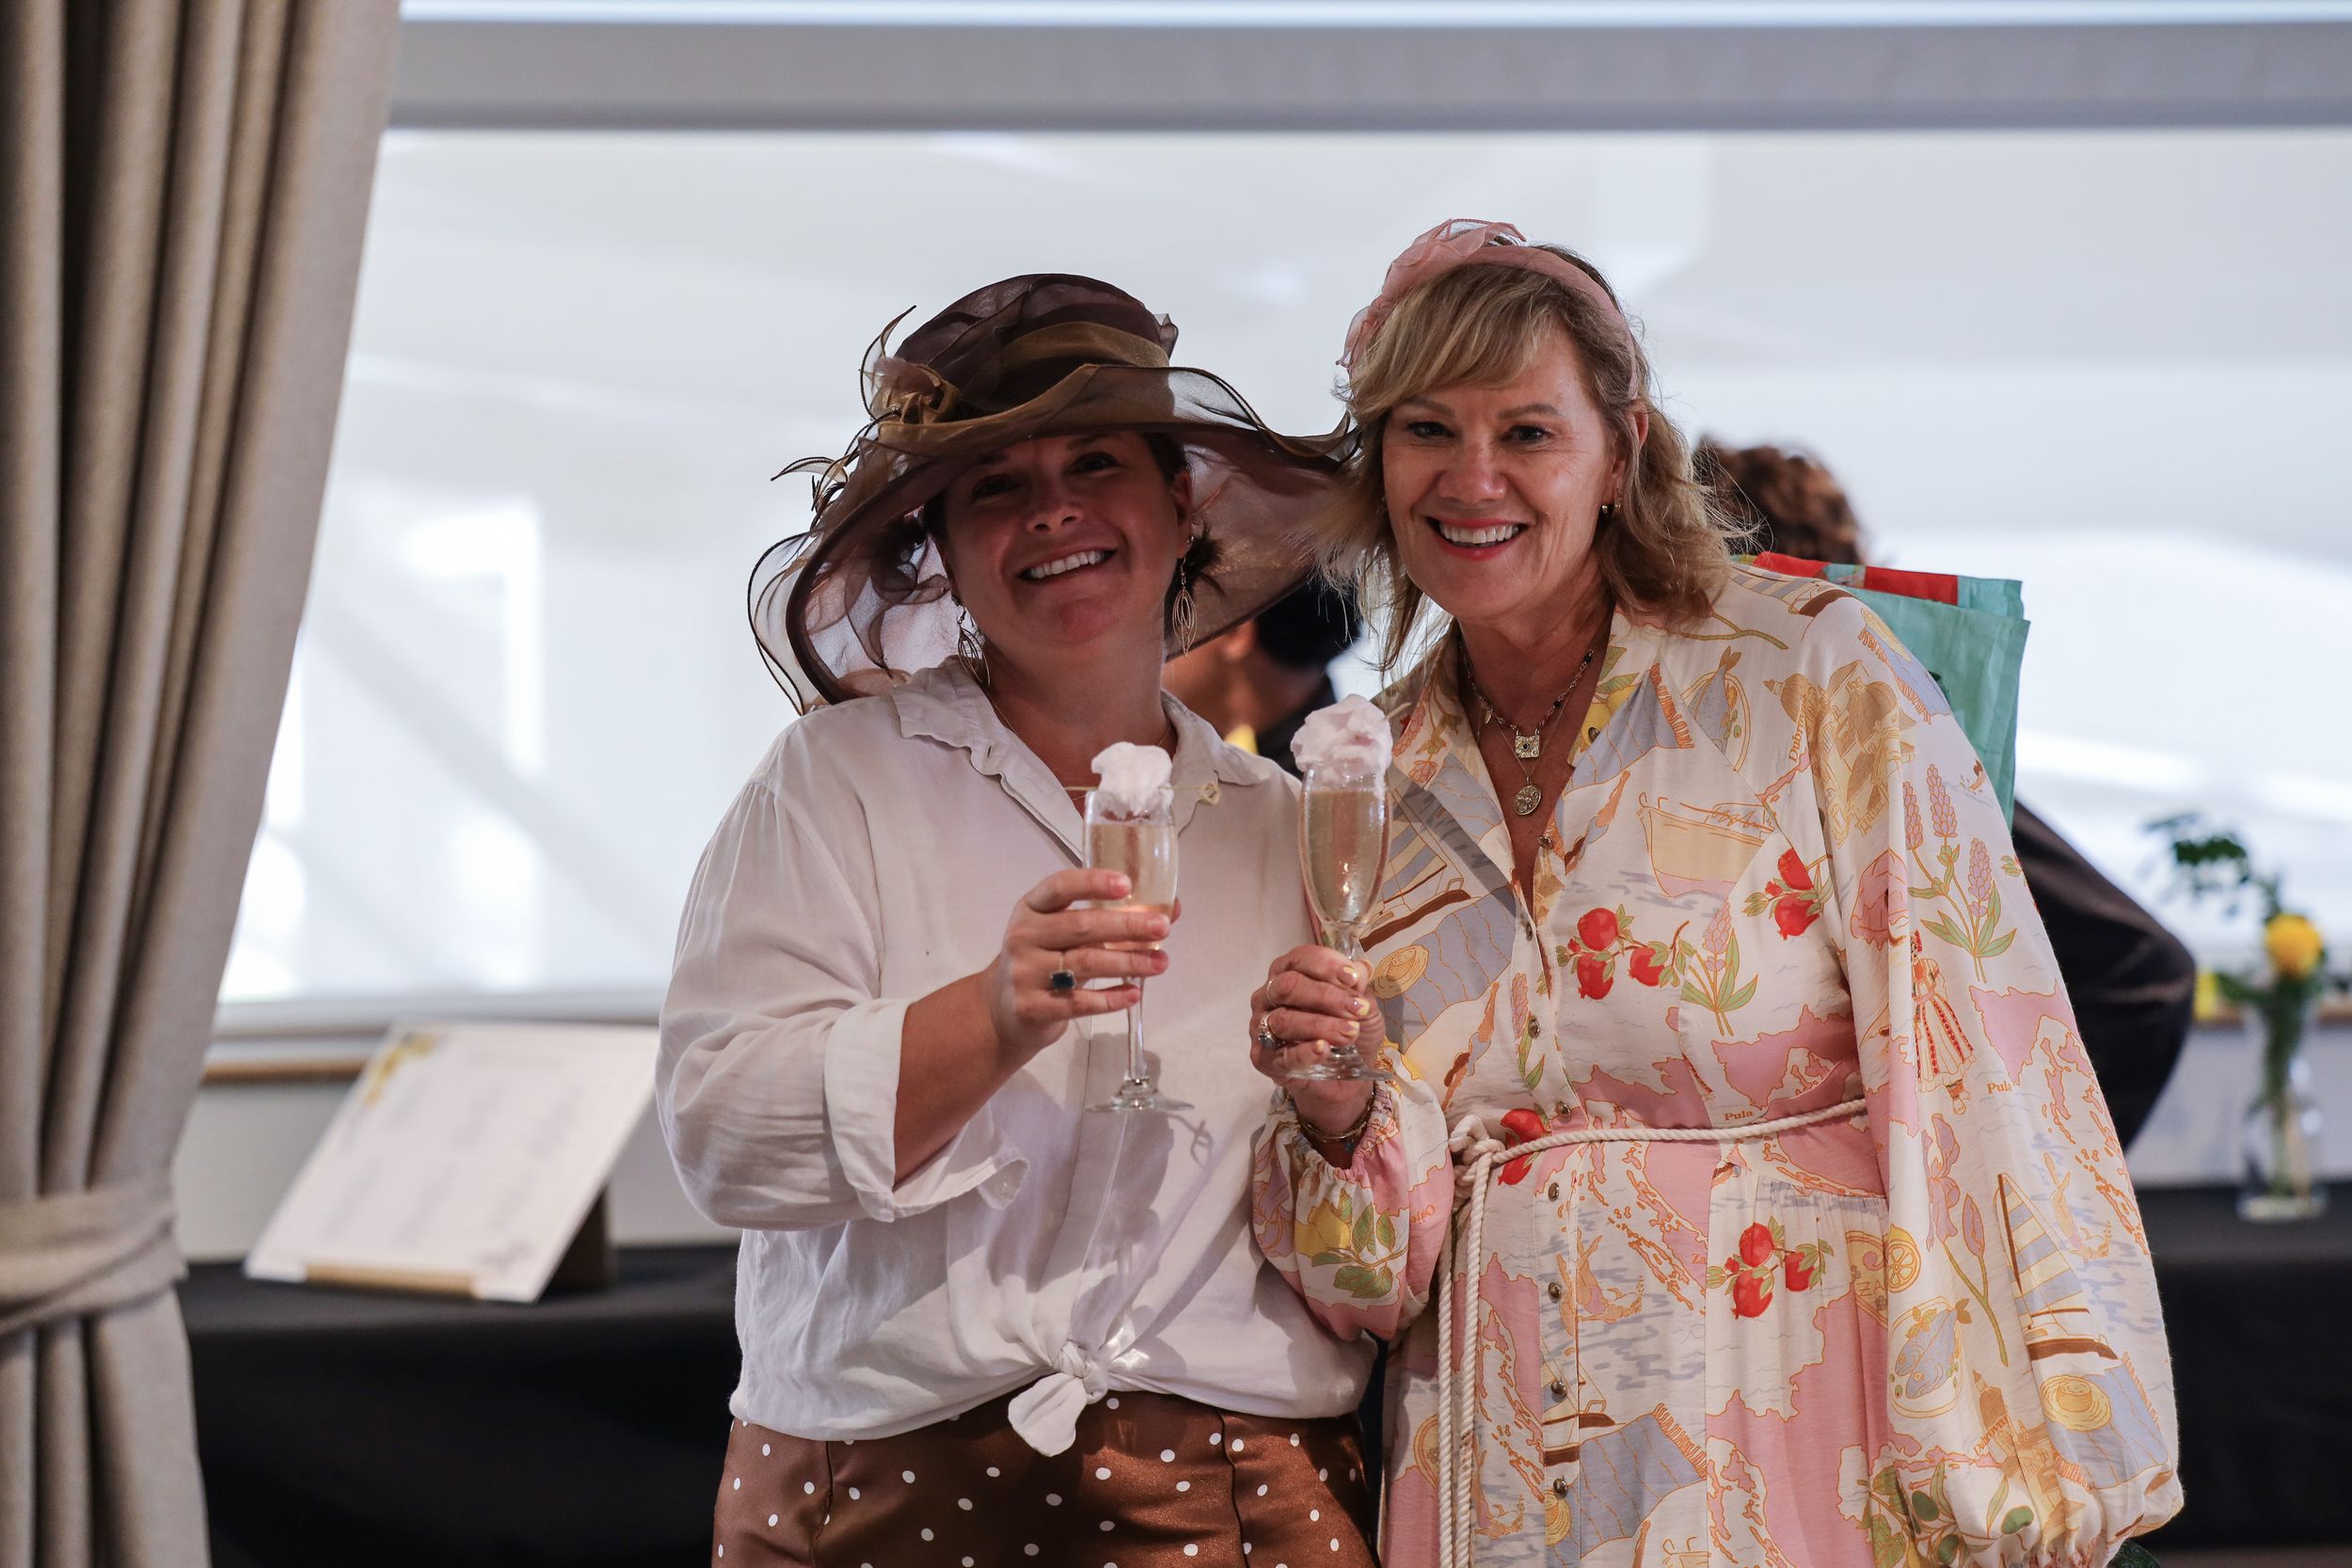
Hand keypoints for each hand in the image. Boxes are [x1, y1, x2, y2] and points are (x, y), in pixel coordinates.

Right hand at [984, 869, 1171, 1060]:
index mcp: (1031, 908)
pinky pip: (1079, 1002)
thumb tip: (1171, 909)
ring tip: (1160, 963)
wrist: (1001, 1010)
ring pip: (1085, 964)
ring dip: (1128, 962)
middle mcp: (1024, 936)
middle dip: (1126, 925)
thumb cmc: (1043, 960)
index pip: (1059, 887)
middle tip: (1162, 928)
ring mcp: (1025, 973)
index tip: (1127, 884)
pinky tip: (1134, 993)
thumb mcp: (1062, 934)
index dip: (1092, 883)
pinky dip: (1111, 998)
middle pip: (1081, 926)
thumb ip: (1108, 919)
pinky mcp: (1033, 1008)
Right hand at [1248, 945, 1378, 1135]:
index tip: (1354, 978)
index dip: (1327, 966)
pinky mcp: (1263, 1059)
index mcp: (1290, 972)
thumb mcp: (1364, 1006)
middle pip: (1288, 986)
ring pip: (1283, 1020)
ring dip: (1320, 1025)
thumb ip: (1360, 987)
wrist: (1347, 1079)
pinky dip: (1304, 1052)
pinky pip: (1280, 1055)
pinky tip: (1324, 1050)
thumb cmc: (1349, 1031)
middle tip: (1357, 1009)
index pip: (1301, 959)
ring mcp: (1261, 1027)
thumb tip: (1360, 968)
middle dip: (1326, 996)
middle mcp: (1270, 995)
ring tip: (1350, 1033)